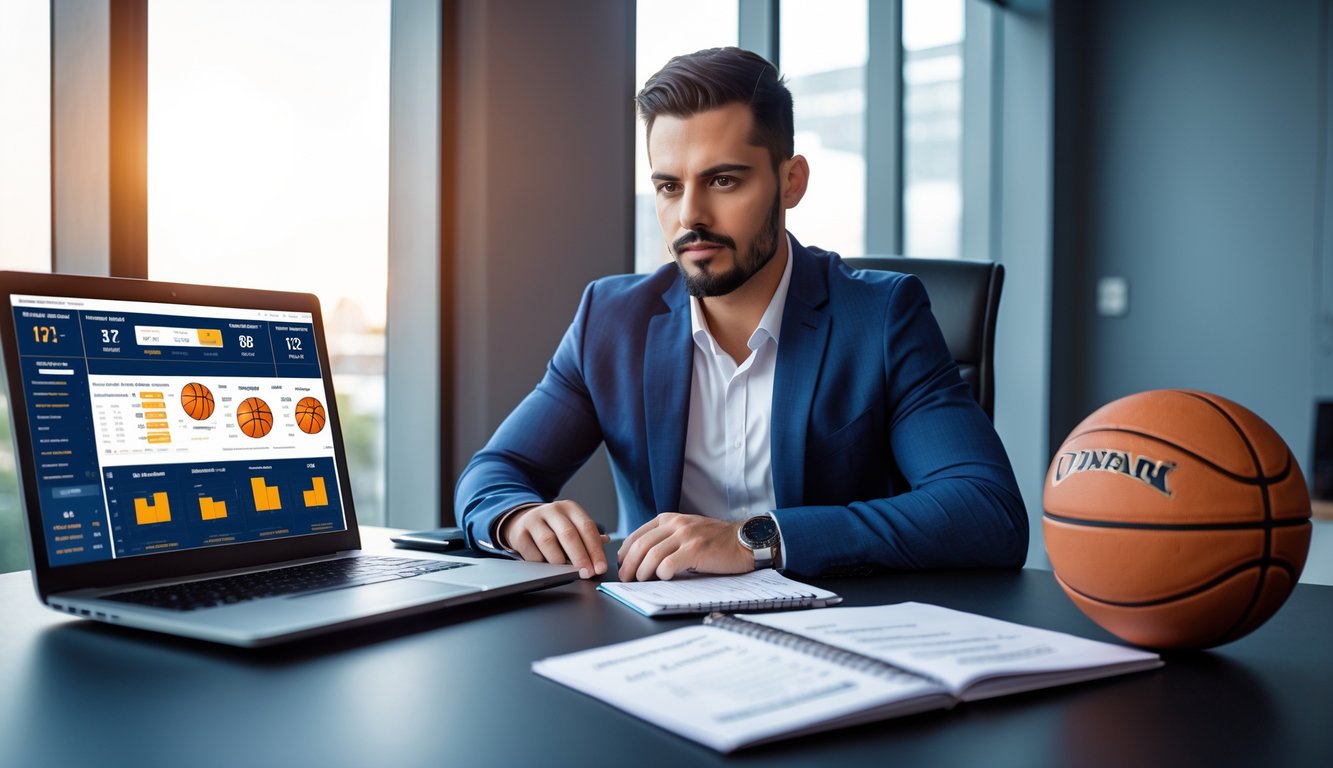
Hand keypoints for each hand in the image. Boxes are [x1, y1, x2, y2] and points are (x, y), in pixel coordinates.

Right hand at [499, 500, 608, 578]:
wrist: (521, 521)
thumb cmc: (553, 527)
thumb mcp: (572, 524)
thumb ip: (587, 535)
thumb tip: (605, 542)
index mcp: (570, 508)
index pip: (587, 527)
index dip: (595, 549)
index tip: (600, 567)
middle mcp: (552, 510)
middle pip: (569, 534)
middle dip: (581, 557)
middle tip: (587, 573)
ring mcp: (534, 520)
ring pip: (549, 541)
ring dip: (560, 561)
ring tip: (567, 573)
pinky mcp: (519, 533)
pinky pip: (532, 552)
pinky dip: (542, 563)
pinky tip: (548, 569)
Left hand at [616, 513, 752, 581]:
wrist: (743, 541)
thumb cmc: (715, 541)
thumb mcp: (686, 531)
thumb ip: (666, 538)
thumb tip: (641, 559)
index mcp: (669, 519)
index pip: (637, 535)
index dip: (624, 553)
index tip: (621, 566)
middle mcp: (676, 524)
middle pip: (641, 546)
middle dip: (628, 565)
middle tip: (625, 579)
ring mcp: (686, 536)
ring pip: (652, 556)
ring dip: (642, 572)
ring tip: (642, 581)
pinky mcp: (695, 550)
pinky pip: (669, 564)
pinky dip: (662, 574)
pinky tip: (665, 578)